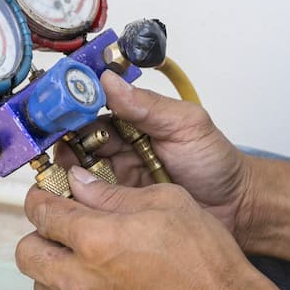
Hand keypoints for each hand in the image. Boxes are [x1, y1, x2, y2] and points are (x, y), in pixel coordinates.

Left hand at [16, 168, 285, 289]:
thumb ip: (112, 193)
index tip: (47, 195)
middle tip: (63, 226)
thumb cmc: (209, 264)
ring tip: (85, 256)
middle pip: (27, 253)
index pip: (41, 213)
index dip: (41, 197)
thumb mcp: (167, 203)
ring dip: (55, 267)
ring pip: (42, 287)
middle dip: (40, 234)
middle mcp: (84, 283)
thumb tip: (80, 182)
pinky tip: (104, 285)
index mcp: (96, 241)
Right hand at [57, 70, 254, 237]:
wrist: (236, 209)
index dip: (70, 109)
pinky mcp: (117, 207)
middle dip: (59, 144)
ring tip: (60, 178)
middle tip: (54, 151)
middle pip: (75, 141)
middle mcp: (118, 146)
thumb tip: (109, 81)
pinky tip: (69, 202)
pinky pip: (89, 202)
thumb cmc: (215, 163)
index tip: (54, 111)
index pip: (91, 109)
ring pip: (76, 172)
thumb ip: (148, 105)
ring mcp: (115, 178)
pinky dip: (76, 201)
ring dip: (65, 173)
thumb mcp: (187, 125)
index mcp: (131, 119)